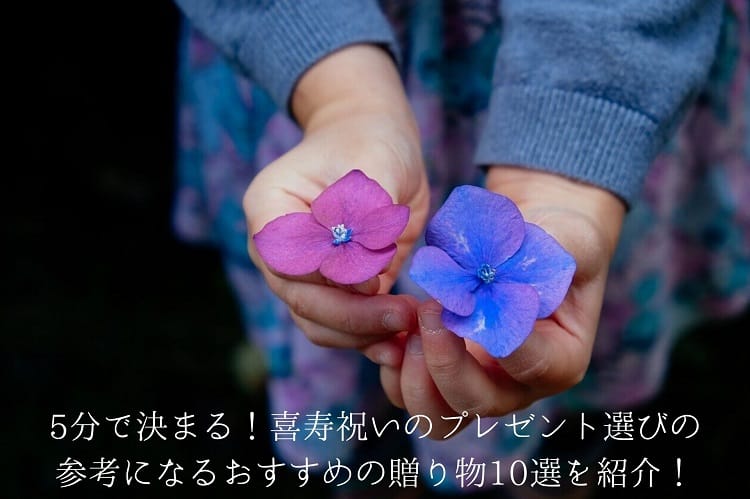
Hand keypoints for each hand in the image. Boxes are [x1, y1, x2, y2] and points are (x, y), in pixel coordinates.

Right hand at [244, 45, 429, 349]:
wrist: (377, 145)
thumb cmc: (370, 143)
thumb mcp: (374, 163)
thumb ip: (366, 212)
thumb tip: (361, 274)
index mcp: (270, 210)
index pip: (287, 261)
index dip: (328, 280)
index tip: (375, 281)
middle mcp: (278, 250)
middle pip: (301, 300)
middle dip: (353, 317)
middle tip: (404, 317)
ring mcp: (304, 274)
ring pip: (319, 323)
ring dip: (363, 334)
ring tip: (409, 328)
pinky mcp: (336, 290)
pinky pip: (344, 326)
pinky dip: (371, 336)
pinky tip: (403, 341)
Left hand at [377, 166, 624, 436]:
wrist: (528, 239)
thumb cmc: (557, 236)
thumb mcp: (566, 236)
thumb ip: (546, 256)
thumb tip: (494, 275)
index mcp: (560, 358)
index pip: (528, 364)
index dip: (492, 335)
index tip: (470, 297)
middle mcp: (518, 385)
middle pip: (473, 402)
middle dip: (442, 361)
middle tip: (428, 308)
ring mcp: (478, 384)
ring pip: (436, 416)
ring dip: (413, 373)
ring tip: (410, 323)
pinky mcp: (442, 373)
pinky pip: (407, 393)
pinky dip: (393, 366)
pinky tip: (393, 326)